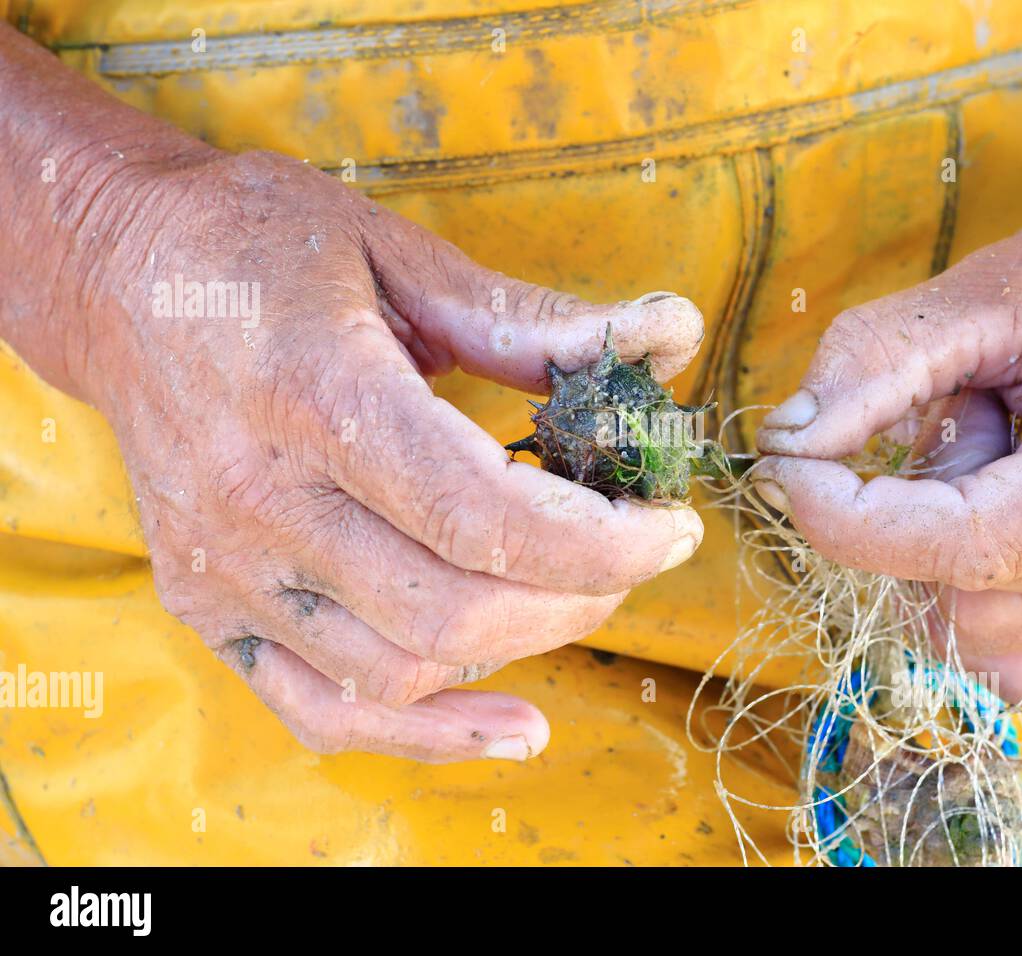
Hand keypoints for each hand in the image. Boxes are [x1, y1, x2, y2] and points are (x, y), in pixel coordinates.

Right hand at [73, 149, 704, 761]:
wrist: (122, 280)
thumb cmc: (259, 250)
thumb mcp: (398, 255)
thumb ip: (531, 319)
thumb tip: (670, 331)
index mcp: (310, 392)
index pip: (482, 516)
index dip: (603, 542)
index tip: (669, 527)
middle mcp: (255, 498)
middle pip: (453, 610)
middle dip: (580, 595)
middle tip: (631, 550)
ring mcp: (223, 568)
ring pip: (404, 671)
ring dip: (521, 646)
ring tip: (570, 590)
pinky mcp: (208, 607)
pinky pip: (326, 713)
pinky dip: (427, 734)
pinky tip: (510, 723)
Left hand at [753, 169, 1021, 703]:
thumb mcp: (990, 288)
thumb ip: (877, 363)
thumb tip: (780, 449)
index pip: (966, 547)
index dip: (850, 520)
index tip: (783, 469)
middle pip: (954, 596)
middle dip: (910, 510)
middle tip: (964, 413)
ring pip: (964, 635)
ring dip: (937, 548)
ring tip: (1001, 451)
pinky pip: (998, 655)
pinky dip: (965, 588)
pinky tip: (1013, 509)